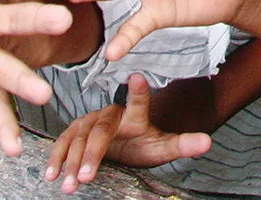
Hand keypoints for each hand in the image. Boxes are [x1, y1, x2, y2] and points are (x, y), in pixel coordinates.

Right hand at [46, 74, 210, 193]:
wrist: (125, 143)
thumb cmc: (143, 143)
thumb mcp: (162, 148)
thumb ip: (183, 145)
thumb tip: (207, 143)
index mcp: (134, 115)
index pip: (139, 102)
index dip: (138, 91)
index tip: (138, 77)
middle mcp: (110, 115)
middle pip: (100, 131)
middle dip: (92, 154)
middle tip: (87, 176)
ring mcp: (90, 122)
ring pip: (79, 139)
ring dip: (72, 162)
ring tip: (71, 182)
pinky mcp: (75, 131)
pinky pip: (63, 143)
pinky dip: (57, 158)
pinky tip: (52, 173)